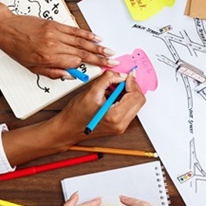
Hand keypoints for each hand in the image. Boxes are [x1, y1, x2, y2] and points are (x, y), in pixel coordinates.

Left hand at [0, 0, 117, 77]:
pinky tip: (97, 38)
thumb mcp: (31, 67)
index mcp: (48, 59)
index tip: (100, 68)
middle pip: (82, 53)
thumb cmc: (16, 48)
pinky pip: (75, 31)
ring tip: (109, 51)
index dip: (89, 66)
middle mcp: (54, 46)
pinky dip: (87, 34)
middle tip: (113, 61)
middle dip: (100, 58)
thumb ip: (52, 72)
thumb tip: (69, 75)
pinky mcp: (55, 24)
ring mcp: (55, 34)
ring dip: (97, 47)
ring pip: (81, 42)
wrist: (5, 28)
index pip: (74, 63)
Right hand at [2, 70, 145, 164]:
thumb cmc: (75, 115)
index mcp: (115, 116)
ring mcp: (121, 126)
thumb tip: (121, 75)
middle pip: (139, 101)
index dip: (132, 83)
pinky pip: (128, 109)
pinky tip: (112, 96)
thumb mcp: (91, 91)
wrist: (67, 130)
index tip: (126, 76)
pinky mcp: (119, 126)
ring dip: (127, 93)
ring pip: (135, 105)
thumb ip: (108, 79)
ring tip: (113, 89)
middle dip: (132, 87)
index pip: (135, 96)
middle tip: (121, 80)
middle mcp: (121, 124)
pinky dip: (124, 100)